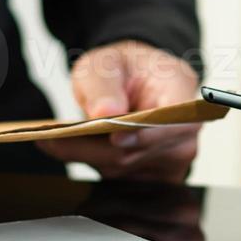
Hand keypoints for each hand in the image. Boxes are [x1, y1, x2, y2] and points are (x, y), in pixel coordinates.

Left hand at [38, 41, 199, 182]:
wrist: (135, 81)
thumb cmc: (124, 68)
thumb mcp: (104, 62)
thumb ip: (104, 85)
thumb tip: (106, 111)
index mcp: (181, 87)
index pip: (173, 121)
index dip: (146, 134)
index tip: (115, 135)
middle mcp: (186, 126)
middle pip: (140, 150)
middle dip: (96, 147)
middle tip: (54, 138)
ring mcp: (176, 155)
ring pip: (125, 168)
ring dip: (90, 155)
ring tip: (57, 139)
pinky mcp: (160, 174)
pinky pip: (122, 177)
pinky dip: (96, 163)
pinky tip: (75, 146)